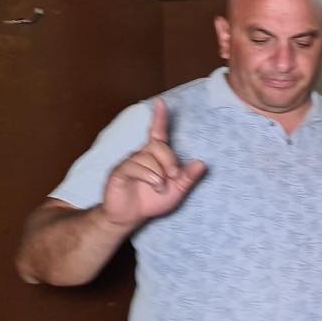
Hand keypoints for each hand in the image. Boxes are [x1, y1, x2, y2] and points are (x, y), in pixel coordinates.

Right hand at [101, 99, 205, 228]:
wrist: (129, 217)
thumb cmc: (151, 201)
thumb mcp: (176, 191)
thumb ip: (188, 178)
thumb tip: (202, 163)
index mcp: (155, 156)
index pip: (157, 132)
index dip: (159, 118)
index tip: (161, 103)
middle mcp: (141, 155)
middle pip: (159, 146)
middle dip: (170, 161)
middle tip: (174, 176)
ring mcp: (129, 162)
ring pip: (148, 158)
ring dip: (159, 174)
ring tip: (159, 187)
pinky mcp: (119, 172)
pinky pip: (135, 167)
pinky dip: (149, 176)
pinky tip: (153, 186)